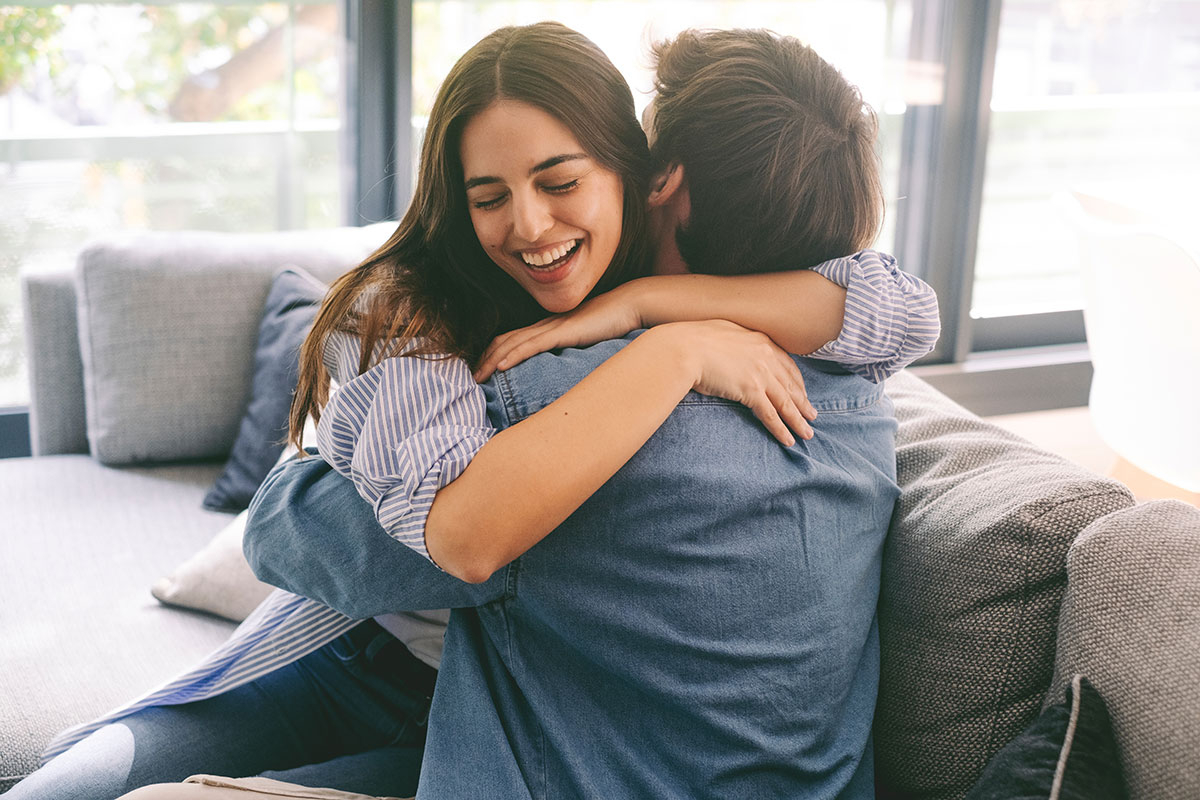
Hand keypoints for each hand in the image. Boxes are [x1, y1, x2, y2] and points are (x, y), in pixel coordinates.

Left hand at [474, 286, 641, 380]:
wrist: (629, 305)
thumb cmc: (613, 323)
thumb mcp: (588, 340)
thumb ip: (575, 351)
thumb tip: (568, 372)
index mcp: (550, 328)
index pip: (514, 339)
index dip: (494, 354)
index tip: (483, 371)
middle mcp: (546, 325)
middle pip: (506, 341)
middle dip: (484, 359)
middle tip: (471, 379)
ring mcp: (553, 327)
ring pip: (513, 343)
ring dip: (492, 360)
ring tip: (477, 377)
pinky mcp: (562, 332)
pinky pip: (532, 345)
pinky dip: (513, 355)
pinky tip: (500, 366)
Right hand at [660, 320, 817, 445]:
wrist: (683, 347)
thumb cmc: (692, 339)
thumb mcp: (721, 331)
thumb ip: (734, 341)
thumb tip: (731, 347)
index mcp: (760, 341)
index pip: (786, 364)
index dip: (796, 382)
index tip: (802, 393)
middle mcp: (765, 356)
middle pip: (791, 384)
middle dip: (803, 403)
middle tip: (812, 416)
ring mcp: (760, 373)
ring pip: (786, 402)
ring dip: (798, 420)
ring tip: (807, 433)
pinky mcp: (750, 391)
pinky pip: (771, 414)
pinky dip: (781, 429)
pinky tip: (789, 439)